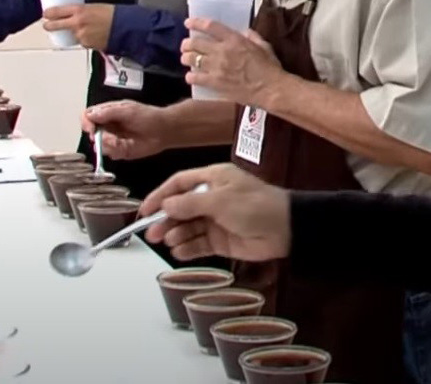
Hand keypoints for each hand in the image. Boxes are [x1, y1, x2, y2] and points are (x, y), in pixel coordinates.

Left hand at [42, 3, 114, 49]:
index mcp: (79, 10)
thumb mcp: (95, 6)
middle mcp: (77, 23)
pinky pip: (82, 42)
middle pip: (55, 26)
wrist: (126, 28)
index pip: (55, 12)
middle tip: (48, 25)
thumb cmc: (114, 15)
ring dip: (74, 33)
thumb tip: (74, 14)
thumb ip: (82, 11)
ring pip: (71, 35)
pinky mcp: (87, 45)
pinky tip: (95, 34)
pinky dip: (85, 39)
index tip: (46, 14)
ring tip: (88, 28)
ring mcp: (81, 35)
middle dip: (49, 26)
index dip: (48, 13)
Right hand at [81, 100, 169, 159]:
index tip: (91, 128)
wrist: (164, 130)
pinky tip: (127, 146)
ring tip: (121, 141)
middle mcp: (108, 126)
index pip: (88, 116)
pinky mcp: (120, 151)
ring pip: (99, 145)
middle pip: (91, 132)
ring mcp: (113, 139)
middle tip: (109, 136)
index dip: (86, 122)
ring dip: (108, 144)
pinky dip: (116, 151)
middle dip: (97, 136)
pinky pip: (110, 154)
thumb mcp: (128, 110)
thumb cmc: (149, 116)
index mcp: (108, 113)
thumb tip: (91, 115)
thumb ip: (109, 112)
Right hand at [139, 162, 290, 262]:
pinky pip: (199, 244)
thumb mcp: (220, 200)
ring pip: (188, 227)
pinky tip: (179, 252)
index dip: (160, 196)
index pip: (179, 184)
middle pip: (180, 208)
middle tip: (151, 233)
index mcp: (213, 179)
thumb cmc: (255, 206)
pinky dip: (188, 248)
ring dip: (176, 235)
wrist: (286, 229)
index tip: (144, 210)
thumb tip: (166, 205)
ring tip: (170, 242)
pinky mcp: (222, 240)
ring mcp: (216, 220)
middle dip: (165, 220)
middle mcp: (212, 198)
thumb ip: (190, 204)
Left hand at [180, 18, 284, 107]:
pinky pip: (196, 78)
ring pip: (192, 59)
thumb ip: (253, 37)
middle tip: (186, 45)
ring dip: (186, 58)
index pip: (210, 26)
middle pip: (196, 43)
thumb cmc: (270, 68)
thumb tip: (246, 32)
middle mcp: (222, 51)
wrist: (271, 89)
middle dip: (187, 43)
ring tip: (186, 59)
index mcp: (235, 40)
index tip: (188, 22)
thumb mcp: (264, 47)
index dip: (196, 22)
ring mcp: (217, 68)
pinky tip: (191, 76)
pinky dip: (190, 76)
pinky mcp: (215, 83)